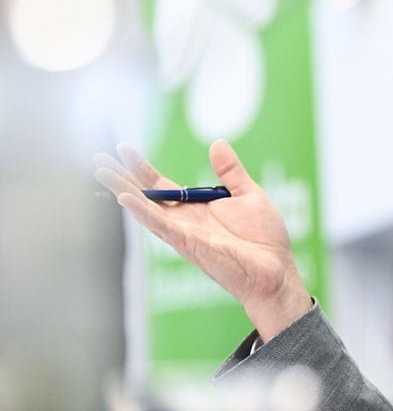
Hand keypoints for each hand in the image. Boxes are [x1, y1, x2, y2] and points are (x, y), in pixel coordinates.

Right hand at [94, 139, 311, 339]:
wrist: (277, 268)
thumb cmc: (265, 239)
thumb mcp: (249, 195)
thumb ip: (231, 172)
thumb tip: (217, 142)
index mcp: (197, 209)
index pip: (161, 186)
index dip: (142, 168)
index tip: (124, 148)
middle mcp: (185, 221)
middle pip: (146, 196)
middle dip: (122, 179)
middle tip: (97, 160)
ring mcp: (184, 233)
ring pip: (147, 210)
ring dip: (123, 191)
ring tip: (101, 173)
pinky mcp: (190, 244)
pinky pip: (162, 225)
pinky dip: (144, 211)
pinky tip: (125, 198)